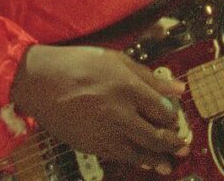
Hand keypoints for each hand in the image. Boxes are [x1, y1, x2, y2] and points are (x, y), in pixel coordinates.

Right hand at [10, 45, 189, 173]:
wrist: (40, 81)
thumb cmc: (77, 64)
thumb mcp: (116, 59)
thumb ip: (149, 76)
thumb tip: (177, 88)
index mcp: (127, 87)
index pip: (162, 110)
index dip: (173, 116)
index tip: (174, 116)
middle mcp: (119, 112)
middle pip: (156, 135)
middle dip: (174, 143)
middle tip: (183, 145)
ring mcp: (105, 132)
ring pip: (140, 152)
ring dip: (159, 159)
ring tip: (170, 163)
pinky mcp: (92, 145)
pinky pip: (120, 156)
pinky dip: (137, 161)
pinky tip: (145, 162)